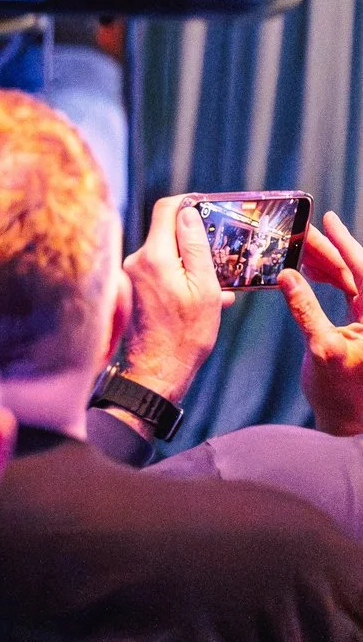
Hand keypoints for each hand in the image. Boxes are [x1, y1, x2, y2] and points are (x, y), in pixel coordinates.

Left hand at [113, 195, 226, 403]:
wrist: (156, 371)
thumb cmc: (185, 334)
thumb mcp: (204, 288)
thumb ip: (195, 247)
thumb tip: (189, 212)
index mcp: (154, 256)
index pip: (167, 209)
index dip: (191, 202)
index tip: (213, 207)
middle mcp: (136, 261)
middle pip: (167, 232)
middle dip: (197, 236)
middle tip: (226, 248)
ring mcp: (132, 276)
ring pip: (168, 254)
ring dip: (194, 262)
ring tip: (223, 282)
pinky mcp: (134, 289)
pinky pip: (162, 272)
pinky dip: (185, 278)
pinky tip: (211, 297)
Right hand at [287, 211, 362, 435]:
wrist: (348, 421)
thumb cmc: (341, 392)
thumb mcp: (321, 348)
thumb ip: (305, 310)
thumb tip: (286, 276)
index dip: (346, 243)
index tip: (328, 220)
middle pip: (355, 270)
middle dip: (329, 249)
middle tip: (301, 231)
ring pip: (348, 279)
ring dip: (324, 263)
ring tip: (297, 248)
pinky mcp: (358, 325)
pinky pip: (343, 292)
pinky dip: (324, 279)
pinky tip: (304, 271)